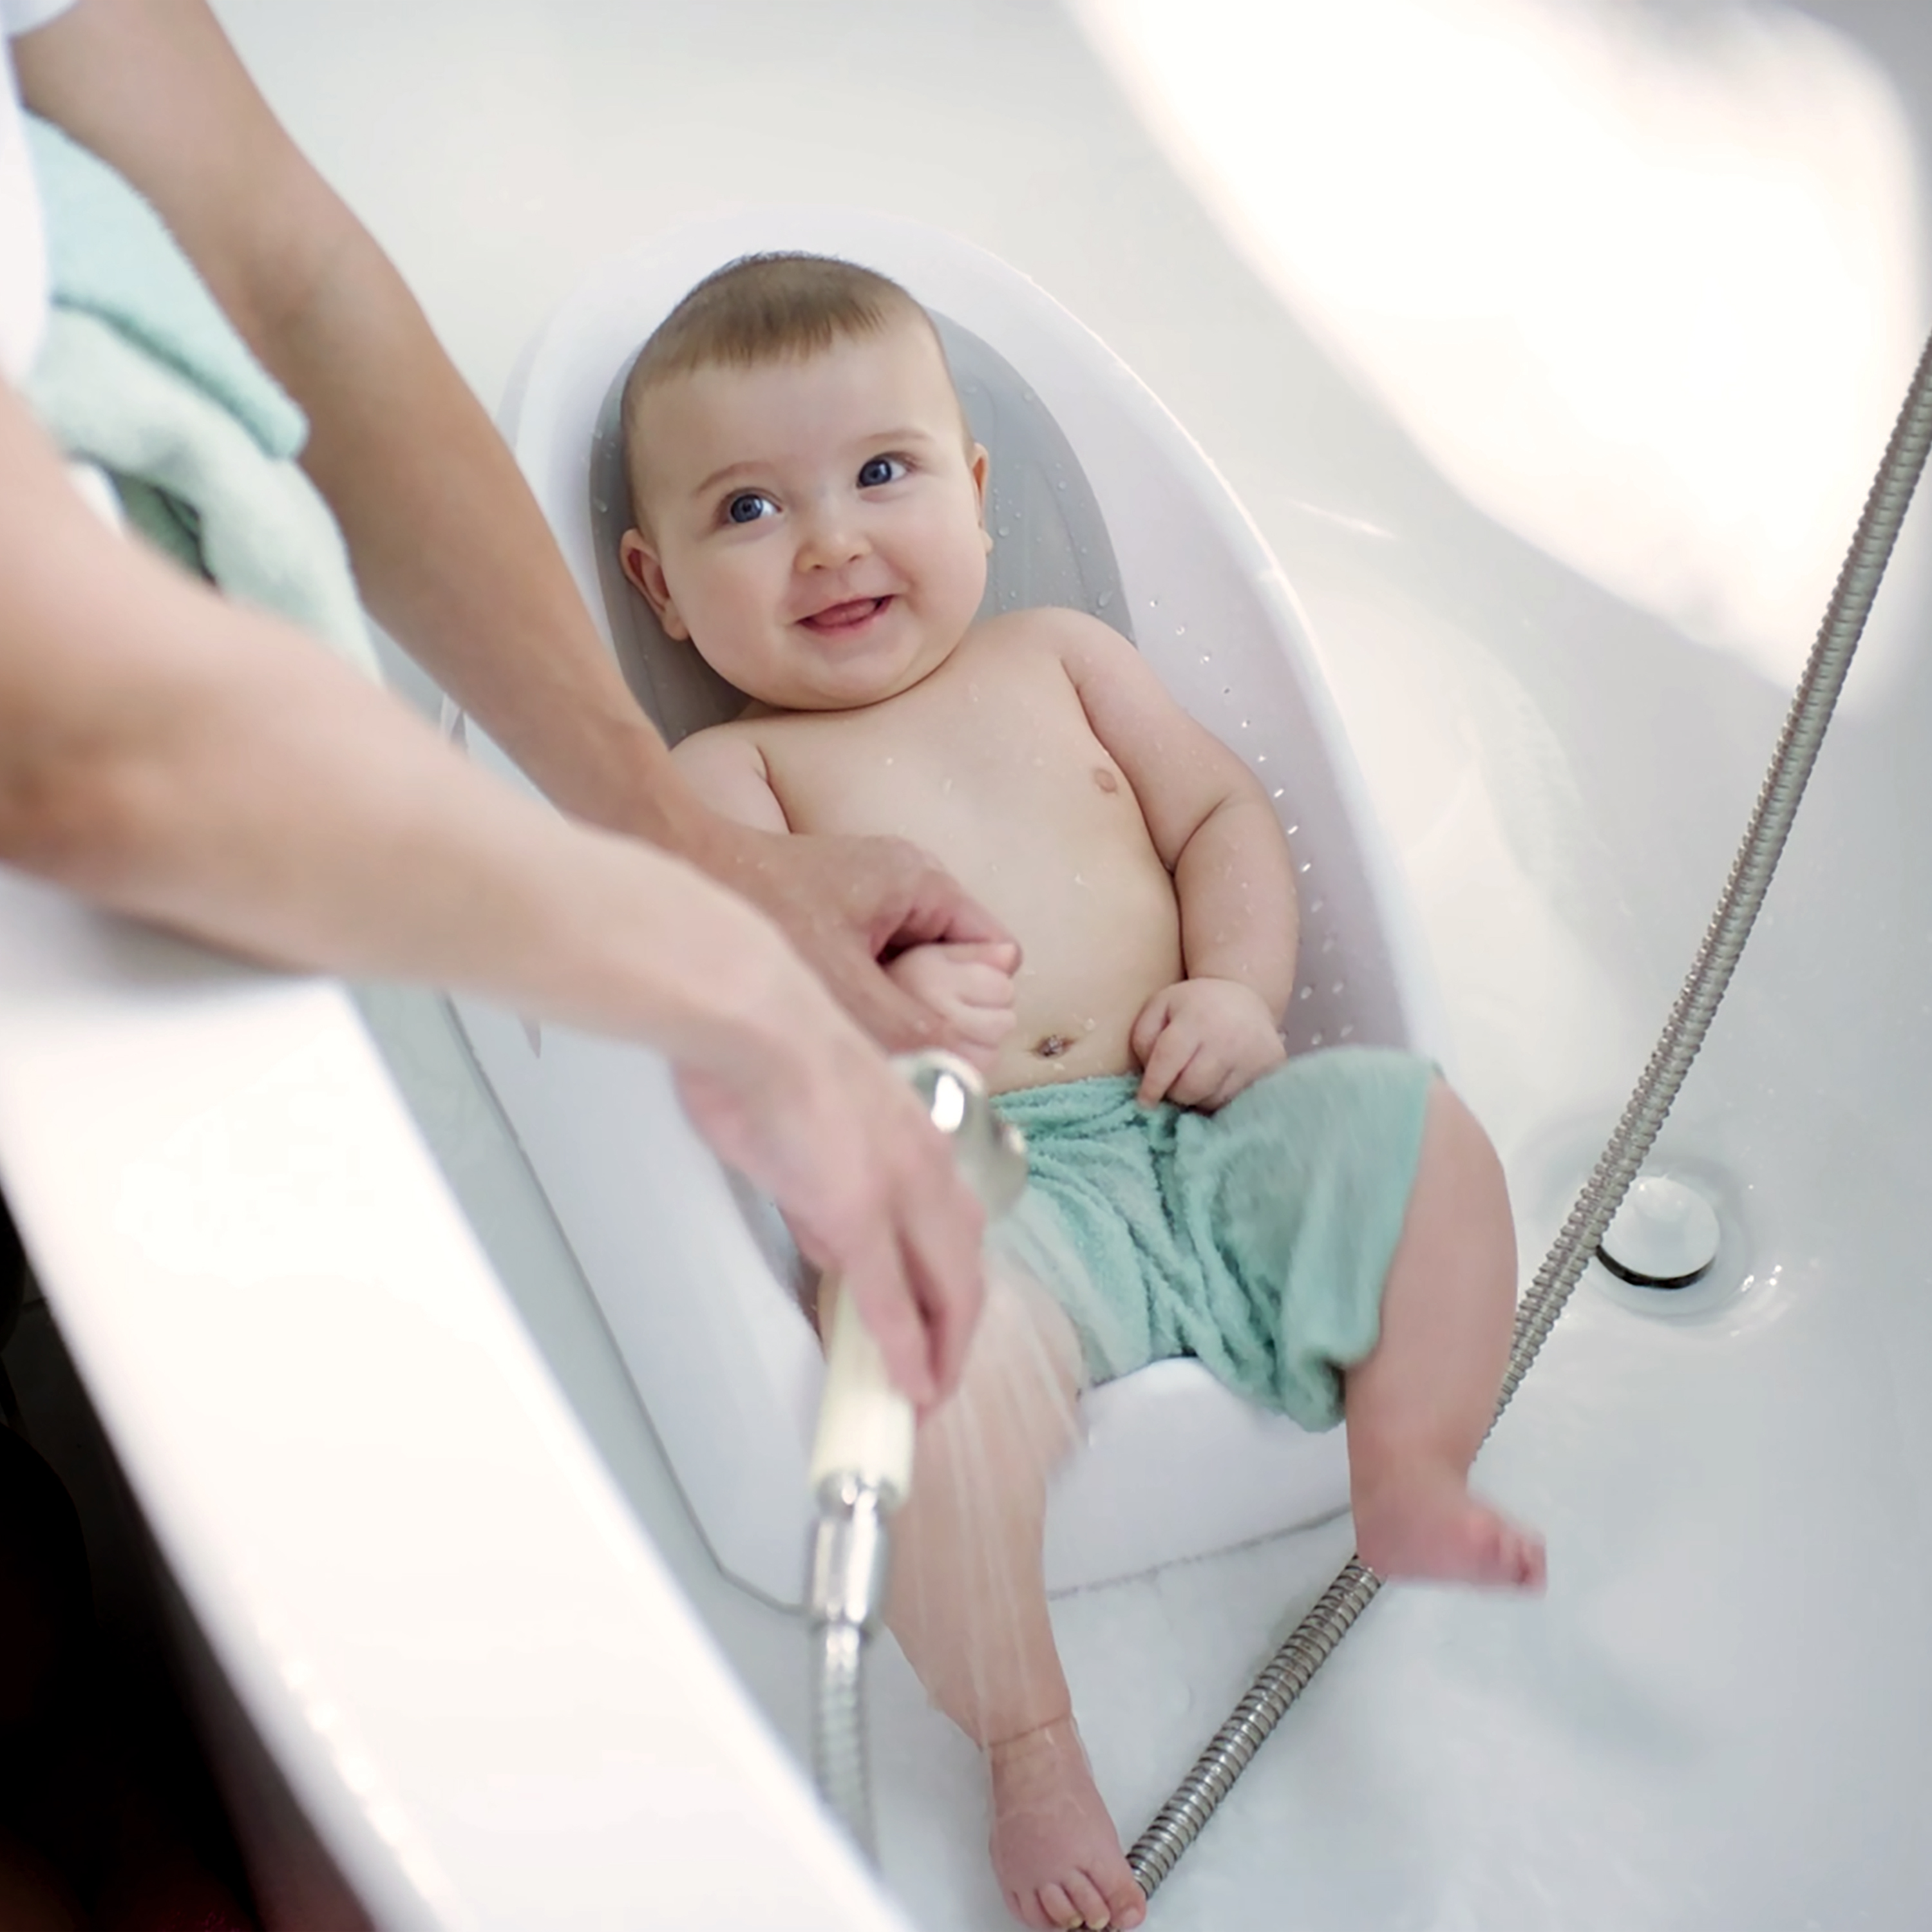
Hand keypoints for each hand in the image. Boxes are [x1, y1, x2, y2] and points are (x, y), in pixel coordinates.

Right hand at [672, 945, 986, 1408]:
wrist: (756, 1019)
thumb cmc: (771, 1056)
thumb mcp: (815, 1131)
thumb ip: (829, 1192)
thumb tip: (833, 1244)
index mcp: (918, 1143)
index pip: (953, 1235)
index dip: (951, 1293)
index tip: (940, 1330)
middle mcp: (926, 1169)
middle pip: (964, 1271)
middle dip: (957, 1335)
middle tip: (941, 1381)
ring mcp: (898, 1193)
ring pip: (944, 1289)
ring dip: (940, 1350)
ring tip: (927, 1394)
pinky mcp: (859, 1212)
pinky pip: (890, 1299)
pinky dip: (906, 1348)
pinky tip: (909, 1384)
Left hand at [690, 818, 1016, 1055]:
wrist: (674, 863)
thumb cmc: (754, 906)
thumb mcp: (846, 989)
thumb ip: (913, 1033)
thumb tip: (962, 1081)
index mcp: (924, 883)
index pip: (997, 957)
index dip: (979, 1008)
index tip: (940, 1040)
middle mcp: (905, 889)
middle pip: (960, 973)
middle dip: (937, 1017)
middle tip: (889, 1040)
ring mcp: (868, 907)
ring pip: (915, 982)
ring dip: (894, 1017)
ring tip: (851, 1030)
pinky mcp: (833, 927)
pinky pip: (875, 980)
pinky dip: (861, 1007)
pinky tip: (827, 1021)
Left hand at [1129, 978, 1286, 1111]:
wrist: (1244, 996)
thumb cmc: (1194, 1005)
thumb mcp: (1159, 1007)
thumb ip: (1144, 1039)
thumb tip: (1148, 1079)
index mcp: (1194, 1018)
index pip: (1167, 1060)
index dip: (1152, 1086)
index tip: (1145, 1102)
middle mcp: (1226, 1037)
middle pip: (1190, 1088)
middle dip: (1176, 1093)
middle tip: (1175, 1084)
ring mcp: (1253, 1054)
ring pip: (1213, 1099)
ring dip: (1200, 1097)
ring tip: (1200, 1077)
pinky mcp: (1272, 1067)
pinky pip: (1237, 1100)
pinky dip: (1222, 1097)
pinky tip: (1221, 1079)